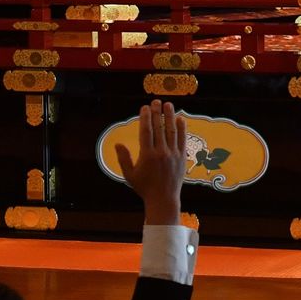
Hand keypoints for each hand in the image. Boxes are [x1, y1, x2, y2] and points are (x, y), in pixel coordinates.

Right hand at [114, 99, 187, 225]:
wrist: (163, 198)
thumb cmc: (144, 187)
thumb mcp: (129, 175)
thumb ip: (124, 159)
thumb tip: (118, 143)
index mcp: (147, 155)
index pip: (146, 131)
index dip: (145, 118)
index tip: (145, 108)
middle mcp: (160, 152)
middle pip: (159, 128)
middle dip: (157, 113)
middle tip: (156, 101)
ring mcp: (173, 154)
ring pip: (172, 131)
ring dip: (170, 116)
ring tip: (169, 105)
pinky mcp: (182, 157)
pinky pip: (183, 139)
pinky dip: (182, 128)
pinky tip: (181, 119)